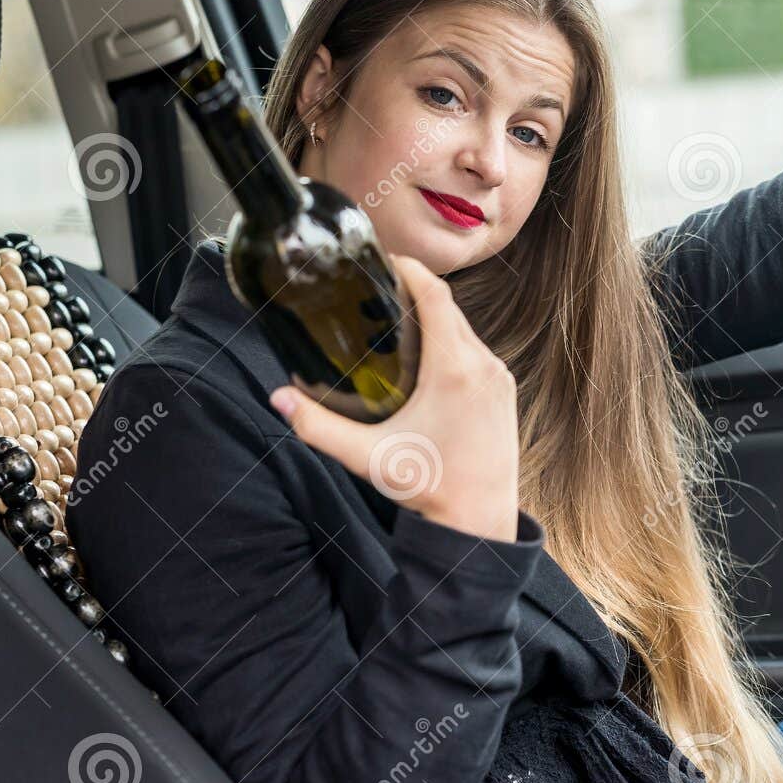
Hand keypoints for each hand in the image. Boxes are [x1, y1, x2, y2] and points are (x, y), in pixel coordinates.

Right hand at [269, 255, 520, 542]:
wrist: (479, 521)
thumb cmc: (427, 487)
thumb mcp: (366, 456)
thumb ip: (317, 427)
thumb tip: (277, 398)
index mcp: (454, 369)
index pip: (437, 296)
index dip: (411, 270)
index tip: (386, 261)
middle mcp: (483, 366)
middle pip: (450, 309)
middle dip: (417, 292)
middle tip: (379, 289)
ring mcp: (499, 378)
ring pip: (465, 330)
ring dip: (436, 318)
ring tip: (398, 317)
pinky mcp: (505, 392)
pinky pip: (477, 351)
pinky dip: (453, 342)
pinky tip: (427, 353)